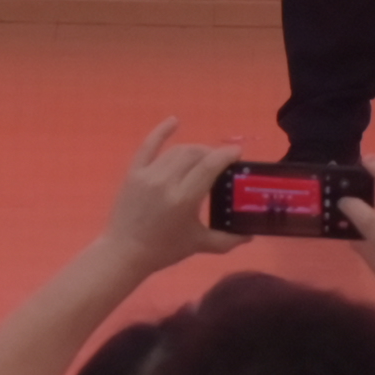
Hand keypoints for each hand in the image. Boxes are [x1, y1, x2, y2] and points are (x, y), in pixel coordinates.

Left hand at [102, 116, 250, 269]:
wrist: (125, 253)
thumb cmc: (164, 250)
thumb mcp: (198, 245)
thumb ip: (227, 239)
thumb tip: (249, 235)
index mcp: (184, 199)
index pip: (209, 166)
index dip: (225, 155)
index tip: (237, 153)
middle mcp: (166, 181)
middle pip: (194, 154)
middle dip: (211, 153)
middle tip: (220, 161)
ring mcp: (148, 174)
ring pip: (176, 151)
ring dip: (193, 150)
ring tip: (203, 157)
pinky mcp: (134, 173)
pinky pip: (148, 146)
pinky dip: (161, 131)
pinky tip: (174, 121)